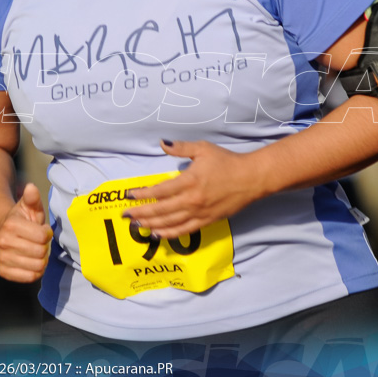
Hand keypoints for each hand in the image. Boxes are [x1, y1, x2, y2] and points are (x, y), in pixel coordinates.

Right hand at [0, 183, 51, 282]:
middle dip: (44, 247)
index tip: (43, 230)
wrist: (2, 231)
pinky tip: (31, 262)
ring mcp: (1, 257)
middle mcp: (3, 241)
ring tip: (35, 251)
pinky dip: (35, 271)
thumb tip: (31, 188)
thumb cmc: (22, 219)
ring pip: (37, 266)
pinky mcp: (3, 271)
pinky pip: (29, 277)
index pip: (42, 237)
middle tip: (39, 242)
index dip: (46, 234)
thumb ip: (32, 198)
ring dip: (41, 260)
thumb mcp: (29, 206)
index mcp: (10, 224)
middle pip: (40, 253)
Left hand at [123, 140, 257, 238]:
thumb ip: (181, 147)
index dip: (142, 194)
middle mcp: (192, 200)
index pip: (159, 191)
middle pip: (161, 210)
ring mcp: (200, 213)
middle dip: (141, 213)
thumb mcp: (203, 149)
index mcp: (189, 181)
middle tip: (125, 215)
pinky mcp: (207, 221)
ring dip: (152, 224)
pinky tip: (157, 233)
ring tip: (137, 225)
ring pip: (170, 222)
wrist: (251, 178)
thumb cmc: (227, 162)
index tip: (129, 195)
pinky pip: (184, 230)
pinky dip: (169, 233)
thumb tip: (162, 143)